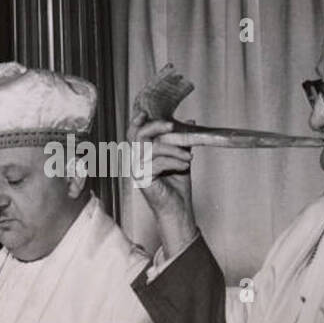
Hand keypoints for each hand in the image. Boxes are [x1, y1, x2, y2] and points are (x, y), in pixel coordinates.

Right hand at [128, 110, 197, 254]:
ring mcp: (137, 171)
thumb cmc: (176, 186)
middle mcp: (135, 161)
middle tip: (172, 126)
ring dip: (173, 149)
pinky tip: (185, 166)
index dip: (136, 122)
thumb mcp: (180, 157)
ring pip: (151, 148)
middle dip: (155, 127)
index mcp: (141, 154)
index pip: (133, 134)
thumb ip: (181, 141)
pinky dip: (174, 162)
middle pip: (138, 136)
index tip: (145, 113)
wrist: (178, 209)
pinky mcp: (143, 180)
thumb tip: (190, 122)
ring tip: (188, 157)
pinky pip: (158, 163)